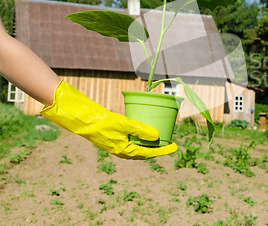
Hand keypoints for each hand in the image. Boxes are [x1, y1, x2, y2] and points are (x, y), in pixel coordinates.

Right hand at [41, 80, 176, 159]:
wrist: (86, 121)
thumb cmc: (104, 123)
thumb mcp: (125, 124)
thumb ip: (141, 130)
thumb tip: (157, 136)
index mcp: (126, 151)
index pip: (150, 153)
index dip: (164, 150)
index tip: (175, 147)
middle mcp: (124, 152)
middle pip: (146, 153)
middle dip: (158, 149)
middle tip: (170, 143)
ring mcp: (120, 148)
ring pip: (140, 149)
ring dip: (150, 146)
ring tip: (160, 139)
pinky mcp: (116, 142)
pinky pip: (134, 144)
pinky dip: (142, 141)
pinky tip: (144, 134)